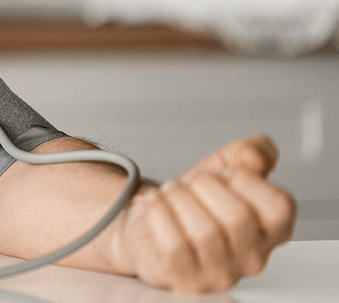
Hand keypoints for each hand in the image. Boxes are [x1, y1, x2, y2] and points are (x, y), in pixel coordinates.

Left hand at [111, 134, 295, 292]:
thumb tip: (254, 155)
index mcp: (271, 232)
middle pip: (238, 217)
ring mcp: (219, 273)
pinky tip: (155, 206)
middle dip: (204, 185)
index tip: (226, 175)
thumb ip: (251, 151)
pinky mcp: (184, 278)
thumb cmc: (193, 201)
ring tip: (169, 192)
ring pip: (204, 232)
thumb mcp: (224, 165)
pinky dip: (158, 214)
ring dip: (177, 198)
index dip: (246, 179)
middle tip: (189, 182)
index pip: (280, 206)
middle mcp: (251, 258)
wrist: (149, 221)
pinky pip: (174, 245)